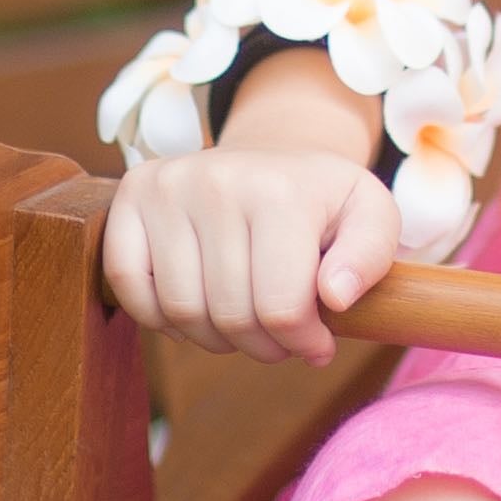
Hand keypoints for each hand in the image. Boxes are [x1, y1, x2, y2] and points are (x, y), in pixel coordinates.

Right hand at [105, 147, 401, 364]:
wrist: (272, 155)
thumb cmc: (321, 200)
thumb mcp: (370, 216)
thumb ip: (371, 257)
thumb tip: (336, 297)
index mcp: (280, 189)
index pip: (280, 308)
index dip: (303, 343)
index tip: (318, 342)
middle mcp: (215, 180)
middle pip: (230, 316)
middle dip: (263, 345)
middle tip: (280, 336)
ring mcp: (166, 186)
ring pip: (180, 310)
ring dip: (215, 338)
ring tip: (244, 321)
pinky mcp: (130, 196)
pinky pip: (129, 286)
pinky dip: (161, 316)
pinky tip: (198, 308)